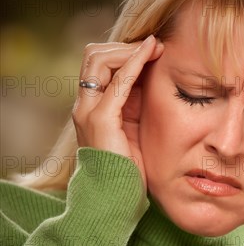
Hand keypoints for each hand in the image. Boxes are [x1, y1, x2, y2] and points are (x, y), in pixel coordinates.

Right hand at [72, 35, 163, 190]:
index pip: (99, 65)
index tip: (153, 49)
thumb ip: (137, 110)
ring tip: (155, 47)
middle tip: (155, 46)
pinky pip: (117, 81)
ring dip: (130, 50)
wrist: (115, 200)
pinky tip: (150, 54)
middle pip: (94, 56)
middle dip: (125, 46)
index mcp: (93, 109)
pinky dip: (134, 63)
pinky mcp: (101, 120)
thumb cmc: (129, 172)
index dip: (124, 52)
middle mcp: (85, 106)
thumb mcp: (134, 133)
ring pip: (100, 61)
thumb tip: (157, 87)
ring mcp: (89, 112)